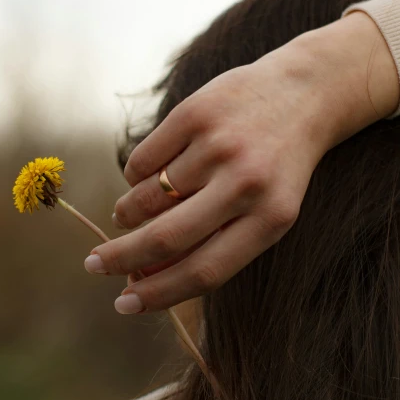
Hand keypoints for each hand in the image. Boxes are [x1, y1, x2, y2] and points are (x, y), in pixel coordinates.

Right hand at [85, 11, 398, 312]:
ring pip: (148, 196)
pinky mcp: (195, 113)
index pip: (205, 271)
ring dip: (128, 214)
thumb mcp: (265, 212)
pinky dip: (134, 177)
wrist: (304, 94)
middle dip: (121, 258)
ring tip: (127, 215)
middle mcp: (245, 183)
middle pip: (168, 238)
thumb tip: (142, 278)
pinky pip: (143, 160)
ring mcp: (219, 145)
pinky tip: (146, 176)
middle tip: (95, 265)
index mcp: (271, 220)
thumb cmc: (274, 168)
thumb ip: (214, 244)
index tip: (123, 305)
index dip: (158, 294)